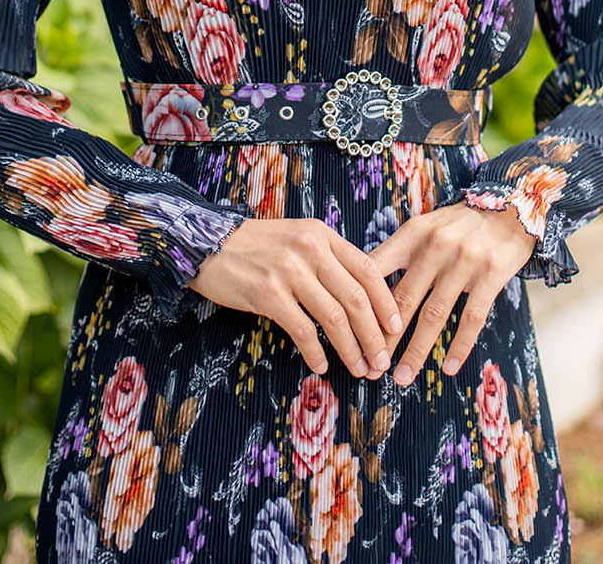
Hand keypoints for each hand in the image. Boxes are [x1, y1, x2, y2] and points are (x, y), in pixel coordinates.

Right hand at [188, 217, 403, 379]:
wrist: (206, 243)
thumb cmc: (255, 246)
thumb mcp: (297, 238)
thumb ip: (327, 259)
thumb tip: (361, 297)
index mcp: (322, 233)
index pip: (368, 269)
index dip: (387, 302)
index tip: (396, 328)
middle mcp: (309, 248)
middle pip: (357, 297)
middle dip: (374, 335)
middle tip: (381, 361)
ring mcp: (288, 270)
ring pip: (334, 317)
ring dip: (351, 349)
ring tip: (359, 369)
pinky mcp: (268, 293)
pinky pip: (303, 330)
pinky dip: (316, 353)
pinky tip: (321, 366)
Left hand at [366, 200, 535, 386]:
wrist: (510, 209)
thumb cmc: (458, 225)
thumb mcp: (424, 228)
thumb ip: (397, 254)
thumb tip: (361, 289)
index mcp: (413, 233)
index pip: (377, 270)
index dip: (361, 303)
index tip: (349, 333)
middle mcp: (436, 245)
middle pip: (402, 299)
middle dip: (384, 337)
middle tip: (371, 367)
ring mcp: (465, 260)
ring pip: (434, 314)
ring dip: (417, 350)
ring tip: (402, 377)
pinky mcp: (492, 274)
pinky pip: (472, 317)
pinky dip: (459, 346)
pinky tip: (448, 368)